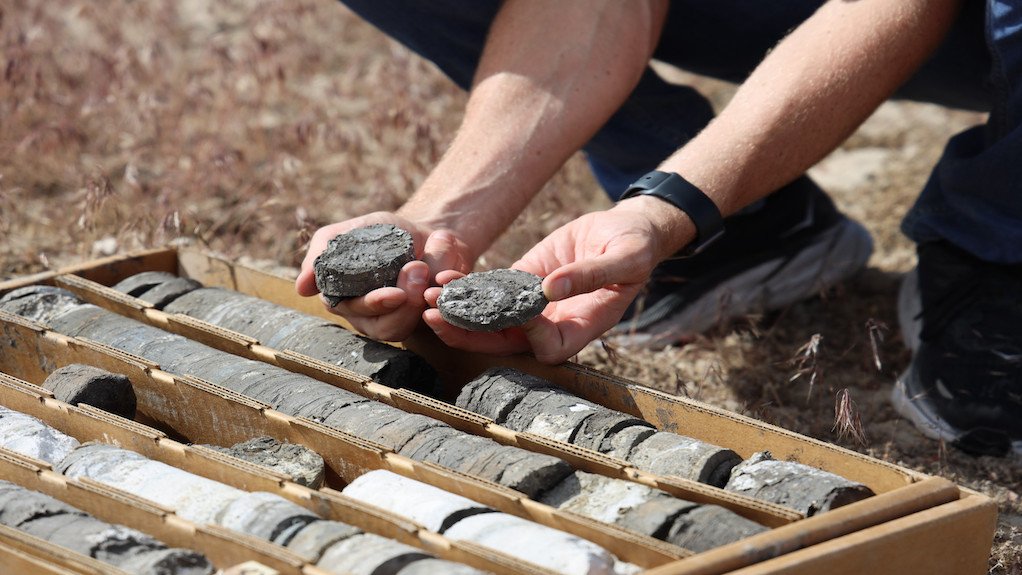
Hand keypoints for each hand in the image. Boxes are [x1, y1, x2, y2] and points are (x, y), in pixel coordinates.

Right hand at [296, 211, 471, 341]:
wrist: (426, 229)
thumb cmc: (381, 232)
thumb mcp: (345, 233)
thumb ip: (321, 254)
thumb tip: (301, 288)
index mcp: (346, 299)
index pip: (354, 312)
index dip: (374, 305)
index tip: (394, 293)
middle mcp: (369, 317)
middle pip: (382, 327)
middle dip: (402, 304)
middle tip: (418, 271)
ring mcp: (398, 321)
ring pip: (404, 329)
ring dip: (419, 304)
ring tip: (428, 271)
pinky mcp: (426, 321)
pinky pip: (432, 323)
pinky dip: (439, 301)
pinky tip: (443, 281)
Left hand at [423, 200, 688, 362]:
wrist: (629, 229)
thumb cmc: (636, 245)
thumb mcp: (625, 257)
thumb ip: (591, 275)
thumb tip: (551, 289)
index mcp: (584, 326)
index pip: (548, 346)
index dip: (528, 334)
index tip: (516, 308)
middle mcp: (554, 324)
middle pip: (507, 342)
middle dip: (470, 334)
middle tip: (437, 319)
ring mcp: (535, 306)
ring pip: (491, 321)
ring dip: (459, 314)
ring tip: (429, 300)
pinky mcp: (523, 282)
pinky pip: (490, 293)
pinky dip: (466, 290)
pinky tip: (442, 281)